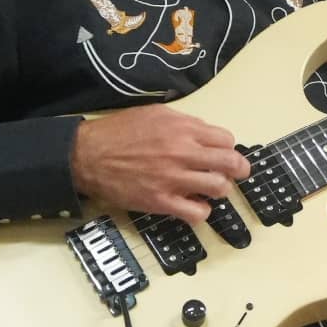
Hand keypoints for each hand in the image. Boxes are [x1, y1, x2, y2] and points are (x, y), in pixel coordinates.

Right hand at [70, 105, 251, 223]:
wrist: (88, 155)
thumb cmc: (118, 132)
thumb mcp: (154, 113)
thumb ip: (183, 122)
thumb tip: (205, 133)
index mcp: (182, 129)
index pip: (226, 140)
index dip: (227, 147)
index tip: (223, 152)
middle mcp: (182, 152)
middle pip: (230, 163)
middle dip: (238, 169)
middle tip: (235, 173)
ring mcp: (173, 179)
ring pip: (219, 188)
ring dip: (219, 189)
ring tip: (210, 188)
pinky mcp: (161, 202)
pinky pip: (197, 213)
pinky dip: (201, 211)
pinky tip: (193, 204)